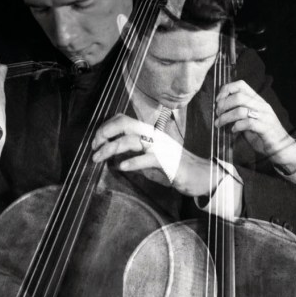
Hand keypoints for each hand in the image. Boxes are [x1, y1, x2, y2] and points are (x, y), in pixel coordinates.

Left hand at [92, 114, 219, 196]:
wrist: (201, 175)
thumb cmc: (175, 168)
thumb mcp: (150, 160)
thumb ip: (135, 155)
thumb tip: (115, 157)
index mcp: (149, 134)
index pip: (124, 121)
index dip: (107, 127)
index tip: (96, 142)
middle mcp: (154, 136)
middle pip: (125, 124)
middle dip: (105, 133)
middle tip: (93, 147)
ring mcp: (161, 148)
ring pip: (131, 141)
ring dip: (110, 149)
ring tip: (98, 158)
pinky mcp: (167, 161)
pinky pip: (147, 158)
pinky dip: (133, 162)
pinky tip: (121, 167)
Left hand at [214, 81, 295, 171]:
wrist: (283, 148)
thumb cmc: (263, 135)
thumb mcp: (250, 120)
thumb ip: (239, 114)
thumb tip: (220, 110)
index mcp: (258, 101)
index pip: (241, 85)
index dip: (226, 90)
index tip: (217, 101)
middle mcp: (262, 106)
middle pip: (239, 96)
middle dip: (224, 105)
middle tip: (217, 115)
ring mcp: (265, 116)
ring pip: (241, 110)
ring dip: (226, 117)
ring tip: (219, 124)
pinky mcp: (266, 129)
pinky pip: (248, 123)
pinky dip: (237, 126)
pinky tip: (233, 131)